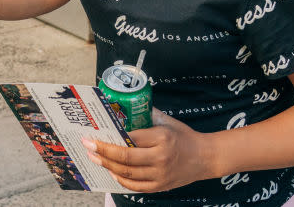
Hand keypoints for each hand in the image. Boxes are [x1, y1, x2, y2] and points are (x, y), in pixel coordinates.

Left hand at [81, 109, 211, 192]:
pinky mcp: (161, 186)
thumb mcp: (166, 121)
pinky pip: (136, 186)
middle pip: (125, 158)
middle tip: (87, 147)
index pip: (130, 139)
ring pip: (128, 173)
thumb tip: (123, 108)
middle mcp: (161, 158)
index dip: (109, 140)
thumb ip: (146, 115)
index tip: (94, 136)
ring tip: (95, 159)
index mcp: (161, 138)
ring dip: (108, 166)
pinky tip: (112, 171)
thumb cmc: (184, 136)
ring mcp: (161, 175)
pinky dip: (121, 180)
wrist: (206, 157)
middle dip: (103, 153)